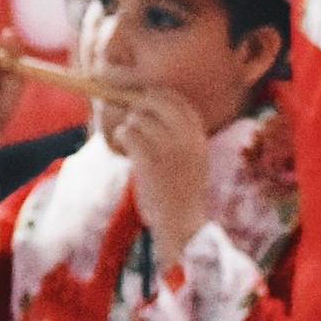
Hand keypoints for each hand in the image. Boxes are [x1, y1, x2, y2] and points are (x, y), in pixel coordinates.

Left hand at [105, 86, 217, 255]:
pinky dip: (121, 137)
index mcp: (198, 136)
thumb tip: (148, 110)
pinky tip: (123, 147)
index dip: (157, 96)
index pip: (178, 100)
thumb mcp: (193, 159)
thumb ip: (180, 136)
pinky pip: (128, 133)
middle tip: (130, 117)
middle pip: (155, 101)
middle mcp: (186, 138)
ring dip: (128, 126)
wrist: (183, 224)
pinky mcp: (149, 160)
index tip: (145, 100)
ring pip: (138, 117)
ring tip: (128, 139)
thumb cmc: (182, 193)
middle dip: (138, 105)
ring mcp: (168, 148)